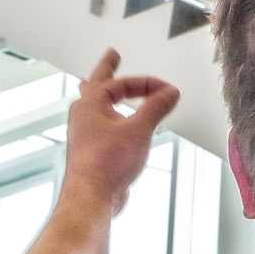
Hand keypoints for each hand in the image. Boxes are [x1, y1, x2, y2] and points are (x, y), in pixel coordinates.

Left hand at [61, 50, 179, 213]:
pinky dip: (112, 118)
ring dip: (105, 94)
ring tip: (103, 87)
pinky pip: (103, 126)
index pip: (121, 83)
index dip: (146, 83)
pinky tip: (115, 125)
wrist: (92, 196)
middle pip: (96, 85)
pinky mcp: (93, 151)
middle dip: (107, 70)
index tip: (166, 89)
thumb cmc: (105, 164)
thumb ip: (156, 108)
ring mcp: (86, 134)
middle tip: (112, 56)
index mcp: (90, 104)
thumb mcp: (139, 129)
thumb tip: (170, 92)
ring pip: (96, 106)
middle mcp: (84, 116)